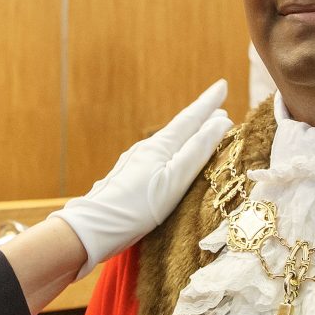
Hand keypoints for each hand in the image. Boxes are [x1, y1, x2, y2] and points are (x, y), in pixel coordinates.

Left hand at [51, 80, 231, 277]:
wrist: (91, 229)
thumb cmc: (137, 207)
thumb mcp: (175, 179)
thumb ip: (198, 150)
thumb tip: (221, 121)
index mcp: (161, 146)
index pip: (191, 117)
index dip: (208, 102)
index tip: (223, 84)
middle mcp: (148, 148)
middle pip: (180, 127)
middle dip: (201, 116)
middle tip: (221, 107)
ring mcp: (136, 162)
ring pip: (169, 141)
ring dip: (189, 134)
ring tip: (202, 132)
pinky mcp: (129, 177)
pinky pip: (159, 154)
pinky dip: (175, 149)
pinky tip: (173, 158)